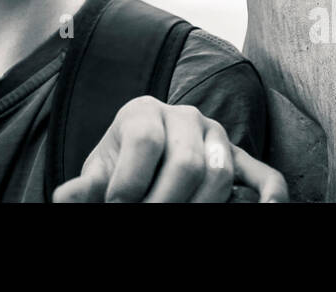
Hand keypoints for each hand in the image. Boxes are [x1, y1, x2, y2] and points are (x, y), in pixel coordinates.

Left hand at [51, 96, 288, 202]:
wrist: (143, 162)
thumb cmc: (120, 169)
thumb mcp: (100, 172)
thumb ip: (87, 185)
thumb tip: (66, 197)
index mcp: (142, 111)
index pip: (145, 140)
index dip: (129, 182)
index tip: (118, 208)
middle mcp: (184, 116)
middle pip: (186, 162)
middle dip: (164, 203)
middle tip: (149, 222)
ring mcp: (217, 137)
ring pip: (219, 173)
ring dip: (199, 207)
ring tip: (177, 222)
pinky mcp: (240, 160)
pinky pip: (264, 175)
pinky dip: (269, 196)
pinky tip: (266, 211)